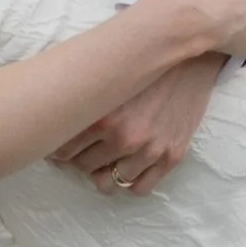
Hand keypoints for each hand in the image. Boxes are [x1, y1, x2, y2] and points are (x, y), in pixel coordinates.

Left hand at [52, 52, 224, 196]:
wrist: (190, 58)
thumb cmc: (142, 65)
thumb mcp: (106, 78)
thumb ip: (81, 102)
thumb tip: (56, 123)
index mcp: (102, 116)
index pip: (62, 151)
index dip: (55, 150)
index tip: (56, 146)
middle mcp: (124, 136)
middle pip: (83, 166)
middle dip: (77, 160)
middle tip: (78, 151)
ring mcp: (149, 150)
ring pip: (110, 182)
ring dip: (102, 173)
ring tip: (102, 159)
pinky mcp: (171, 156)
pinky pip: (140, 188)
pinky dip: (128, 182)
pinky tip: (125, 167)